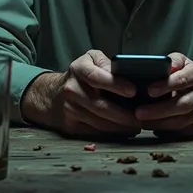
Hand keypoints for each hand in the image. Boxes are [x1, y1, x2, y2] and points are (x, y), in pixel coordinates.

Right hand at [21, 50, 140, 138]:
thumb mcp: (90, 59)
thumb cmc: (79, 75)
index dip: (116, 85)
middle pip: (101, 105)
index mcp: (79, 69)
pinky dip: (111, 133)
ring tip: (137, 125)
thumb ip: (107, 63)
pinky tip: (123, 130)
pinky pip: (95, 131)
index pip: (97, 78)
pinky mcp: (70, 126)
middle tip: (141, 117)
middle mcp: (72, 89)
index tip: (133, 91)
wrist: (51, 95)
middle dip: (124, 114)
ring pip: (100, 122)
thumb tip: (125, 72)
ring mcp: (70, 109)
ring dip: (121, 126)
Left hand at [135, 53, 192, 138]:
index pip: (183, 80)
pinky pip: (182, 130)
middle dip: (159, 110)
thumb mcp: (183, 62)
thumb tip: (163, 64)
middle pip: (182, 104)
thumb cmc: (189, 76)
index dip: (166, 85)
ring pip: (181, 120)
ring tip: (142, 121)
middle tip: (139, 112)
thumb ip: (172, 62)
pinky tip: (152, 126)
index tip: (149, 90)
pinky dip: (165, 129)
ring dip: (159, 122)